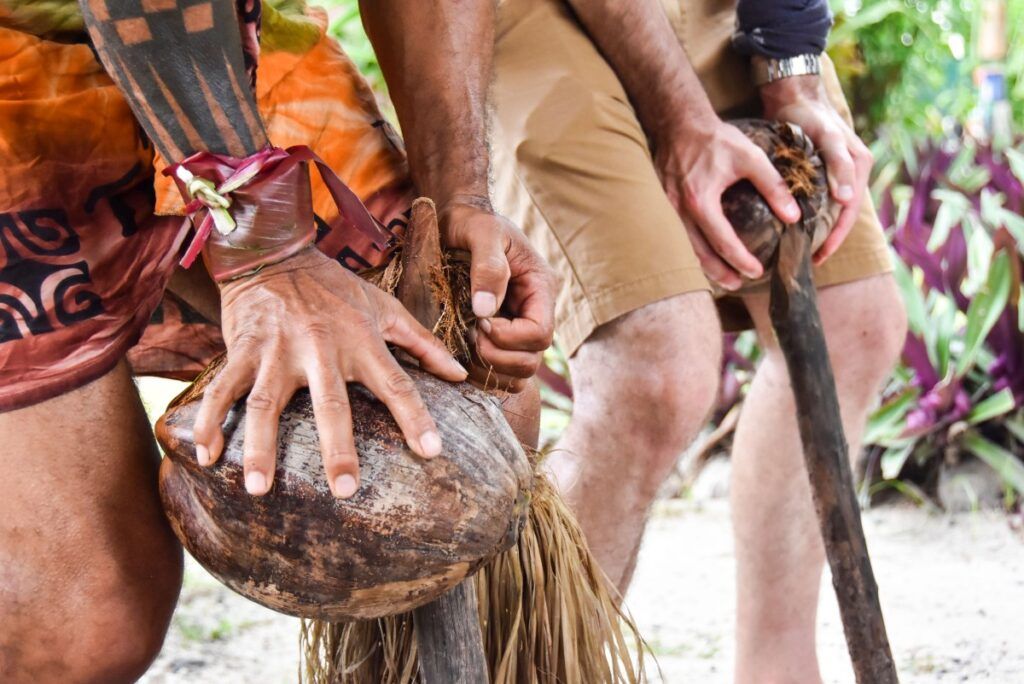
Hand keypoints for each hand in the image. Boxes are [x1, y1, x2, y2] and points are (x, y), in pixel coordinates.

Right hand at [191, 247, 467, 497]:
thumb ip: (423, 343)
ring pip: (265, 404)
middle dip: (338, 447)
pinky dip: (212, 423)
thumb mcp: (385, 307)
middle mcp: (320, 347)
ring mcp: (276, 350)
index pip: (396, 383)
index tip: (432, 451)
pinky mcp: (241, 349)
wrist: (275, 251)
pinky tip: (209, 458)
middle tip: (345, 489)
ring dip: (260, 448)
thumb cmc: (336, 287)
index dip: (416, 417)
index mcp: (361, 339)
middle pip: (330, 404)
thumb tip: (462, 375)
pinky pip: (222, 391)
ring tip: (259, 489)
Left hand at [439, 199, 556, 390]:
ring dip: (491, 370)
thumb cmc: (471, 221)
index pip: (540, 333)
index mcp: (540, 287)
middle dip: (499, 357)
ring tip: (466, 347)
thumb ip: (488, 267)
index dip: (510, 338)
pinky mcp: (500, 335)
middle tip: (470, 339)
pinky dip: (484, 373)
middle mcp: (534, 311)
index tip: (480, 323)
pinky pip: (502, 371)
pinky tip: (463, 355)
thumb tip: (485, 311)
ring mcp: (518, 326)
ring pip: (519, 372)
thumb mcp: (482, 233)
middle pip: (532, 359)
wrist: (458, 220)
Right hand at [655, 118, 801, 288]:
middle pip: (699, 253)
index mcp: (701, 201)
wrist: (679, 122)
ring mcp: (667, 208)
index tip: (757, 271)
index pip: (723, 241)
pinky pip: (676, 235)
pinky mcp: (662, 204)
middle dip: (720, 272)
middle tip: (738, 284)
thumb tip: (793, 215)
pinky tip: (703, 253)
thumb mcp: (751, 157)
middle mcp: (679, 210)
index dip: (741, 260)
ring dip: (704, 265)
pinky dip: (691, 249)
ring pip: (685, 247)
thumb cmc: (716, 139)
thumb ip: (773, 186)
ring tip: (722, 277)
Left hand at [760, 74, 872, 263]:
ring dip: (818, 231)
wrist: (794, 95)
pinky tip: (794, 228)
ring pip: (830, 211)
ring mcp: (836, 173)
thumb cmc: (812, 115)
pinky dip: (810, 215)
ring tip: (800, 251)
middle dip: (827, 240)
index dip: (835, 237)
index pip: (849, 213)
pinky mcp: (821, 171)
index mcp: (859, 167)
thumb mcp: (827, 137)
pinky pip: (818, 200)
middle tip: (808, 261)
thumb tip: (847, 200)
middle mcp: (851, 173)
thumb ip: (838, 164)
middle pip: (841, 216)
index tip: (818, 257)